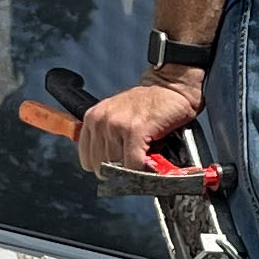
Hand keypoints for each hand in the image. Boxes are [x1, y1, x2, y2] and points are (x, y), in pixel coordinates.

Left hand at [76, 69, 206, 173]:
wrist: (170, 87)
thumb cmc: (148, 106)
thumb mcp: (118, 118)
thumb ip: (107, 139)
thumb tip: (110, 171)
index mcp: (92, 118)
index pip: (88, 161)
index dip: (106, 168)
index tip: (120, 165)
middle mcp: (100, 121)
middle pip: (102, 166)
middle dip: (121, 169)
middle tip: (135, 160)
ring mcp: (116, 125)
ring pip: (118, 167)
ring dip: (134, 168)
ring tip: (145, 154)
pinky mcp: (135, 130)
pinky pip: (134, 163)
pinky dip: (143, 169)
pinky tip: (151, 160)